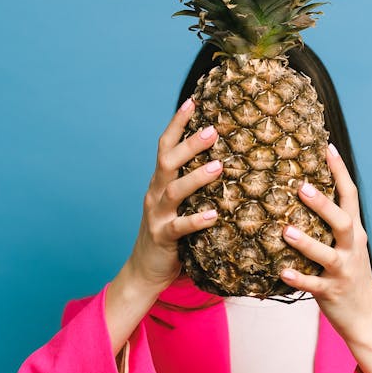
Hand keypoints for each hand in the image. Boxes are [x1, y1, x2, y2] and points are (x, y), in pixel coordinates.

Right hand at [127, 97, 221, 298]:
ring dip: (196, 177)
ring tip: (218, 167)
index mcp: (160, 181)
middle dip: (189, 144)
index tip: (193, 101)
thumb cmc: (171, 233)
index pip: (165, 146)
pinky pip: (179, 227)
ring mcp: (157, 215)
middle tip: (213, 130)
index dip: (177, 123)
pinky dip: (195, 220)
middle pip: (168, 161)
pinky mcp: (163, 238)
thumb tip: (226, 160)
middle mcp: (155, 193)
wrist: (145, 270)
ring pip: (173, 190)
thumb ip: (193, 184)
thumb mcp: (179, 203)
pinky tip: (213, 215)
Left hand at [279, 142, 371, 344]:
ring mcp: (343, 271)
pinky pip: (314, 284)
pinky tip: (283, 272)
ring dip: (306, 242)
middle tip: (301, 186)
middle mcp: (352, 248)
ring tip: (286, 230)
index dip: (339, 171)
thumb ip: (330, 224)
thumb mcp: (347, 246)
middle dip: (323, 204)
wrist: (367, 317)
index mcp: (354, 233)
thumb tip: (304, 192)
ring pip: (327, 254)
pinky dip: (299, 278)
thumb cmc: (349, 275)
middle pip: (342, 221)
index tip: (327, 147)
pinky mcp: (332, 292)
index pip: (350, 196)